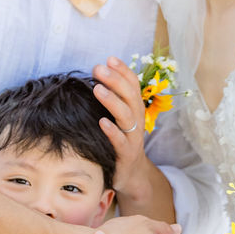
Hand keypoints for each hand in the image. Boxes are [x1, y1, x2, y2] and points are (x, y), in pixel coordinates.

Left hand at [93, 56, 148, 190]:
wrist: (131, 175)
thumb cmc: (119, 141)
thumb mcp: (118, 118)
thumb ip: (112, 99)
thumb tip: (97, 74)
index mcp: (135, 110)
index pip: (133, 85)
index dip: (124, 71)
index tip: (110, 58)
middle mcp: (137, 121)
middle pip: (130, 97)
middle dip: (115, 80)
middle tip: (98, 68)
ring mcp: (132, 139)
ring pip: (127, 117)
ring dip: (113, 101)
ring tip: (97, 89)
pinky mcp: (125, 156)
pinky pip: (120, 142)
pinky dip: (112, 131)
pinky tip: (102, 122)